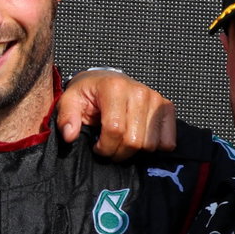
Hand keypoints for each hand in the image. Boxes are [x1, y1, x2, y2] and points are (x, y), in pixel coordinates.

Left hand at [57, 69, 176, 159]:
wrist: (105, 80)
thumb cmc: (87, 94)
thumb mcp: (69, 101)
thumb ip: (66, 118)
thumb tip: (69, 135)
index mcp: (114, 88)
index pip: (115, 130)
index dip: (104, 147)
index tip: (96, 147)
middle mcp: (139, 91)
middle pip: (134, 141)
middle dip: (118, 152)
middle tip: (108, 148)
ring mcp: (155, 99)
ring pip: (150, 144)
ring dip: (134, 152)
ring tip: (121, 143)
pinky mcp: (166, 107)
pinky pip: (168, 140)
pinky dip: (155, 146)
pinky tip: (140, 140)